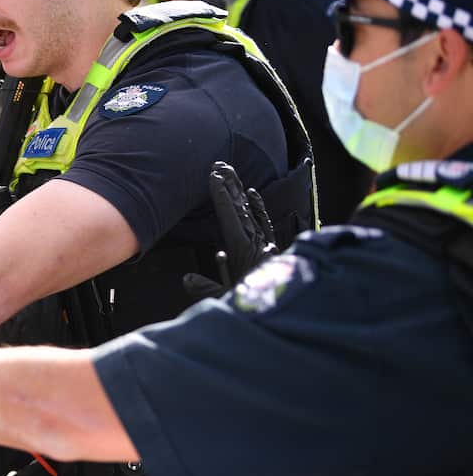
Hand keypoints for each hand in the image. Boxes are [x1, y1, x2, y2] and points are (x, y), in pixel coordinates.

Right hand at [183, 161, 278, 298]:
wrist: (288, 310)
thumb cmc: (256, 305)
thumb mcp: (226, 299)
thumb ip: (206, 288)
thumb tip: (186, 280)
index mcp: (243, 252)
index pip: (230, 218)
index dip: (221, 196)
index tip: (214, 177)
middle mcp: (257, 243)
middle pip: (242, 209)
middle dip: (230, 186)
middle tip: (220, 165)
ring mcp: (266, 244)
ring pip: (252, 213)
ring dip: (240, 193)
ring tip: (231, 174)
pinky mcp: (272, 248)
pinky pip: (265, 223)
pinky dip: (258, 208)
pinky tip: (253, 194)